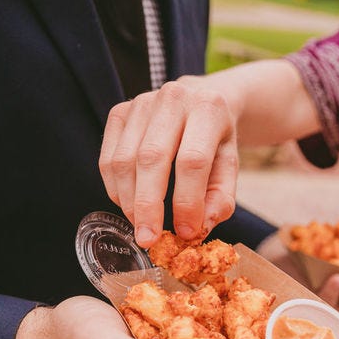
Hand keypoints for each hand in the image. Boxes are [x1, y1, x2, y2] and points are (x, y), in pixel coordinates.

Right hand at [99, 79, 238, 247]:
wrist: (200, 99)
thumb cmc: (215, 139)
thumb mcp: (230, 166)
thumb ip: (221, 198)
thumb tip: (198, 228)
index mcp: (208, 109)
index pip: (192, 160)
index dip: (187, 201)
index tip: (185, 232)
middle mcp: (172, 99)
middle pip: (151, 158)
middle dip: (147, 206)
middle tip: (148, 239)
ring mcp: (141, 103)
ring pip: (124, 160)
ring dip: (129, 201)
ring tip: (141, 224)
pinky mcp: (119, 113)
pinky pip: (108, 159)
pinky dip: (115, 189)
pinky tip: (129, 203)